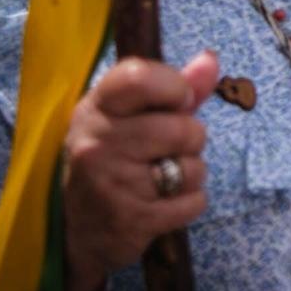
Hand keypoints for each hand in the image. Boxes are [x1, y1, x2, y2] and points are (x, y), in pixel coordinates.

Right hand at [62, 51, 219, 290]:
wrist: (80, 231)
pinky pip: (194, 202)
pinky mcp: (130, 220)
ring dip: (191, 174)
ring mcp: (110, 182)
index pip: (139, 77)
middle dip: (190, 140)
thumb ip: (175, 87)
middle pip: (182, 128)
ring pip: (193, 167)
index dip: (175, 87)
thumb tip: (210, 59)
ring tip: (162, 178)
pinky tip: (163, 204)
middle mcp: (96, 142)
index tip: (177, 102)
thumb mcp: (133, 117)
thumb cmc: (115, 160)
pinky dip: (189, 204)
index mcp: (96, 108)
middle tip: (167, 151)